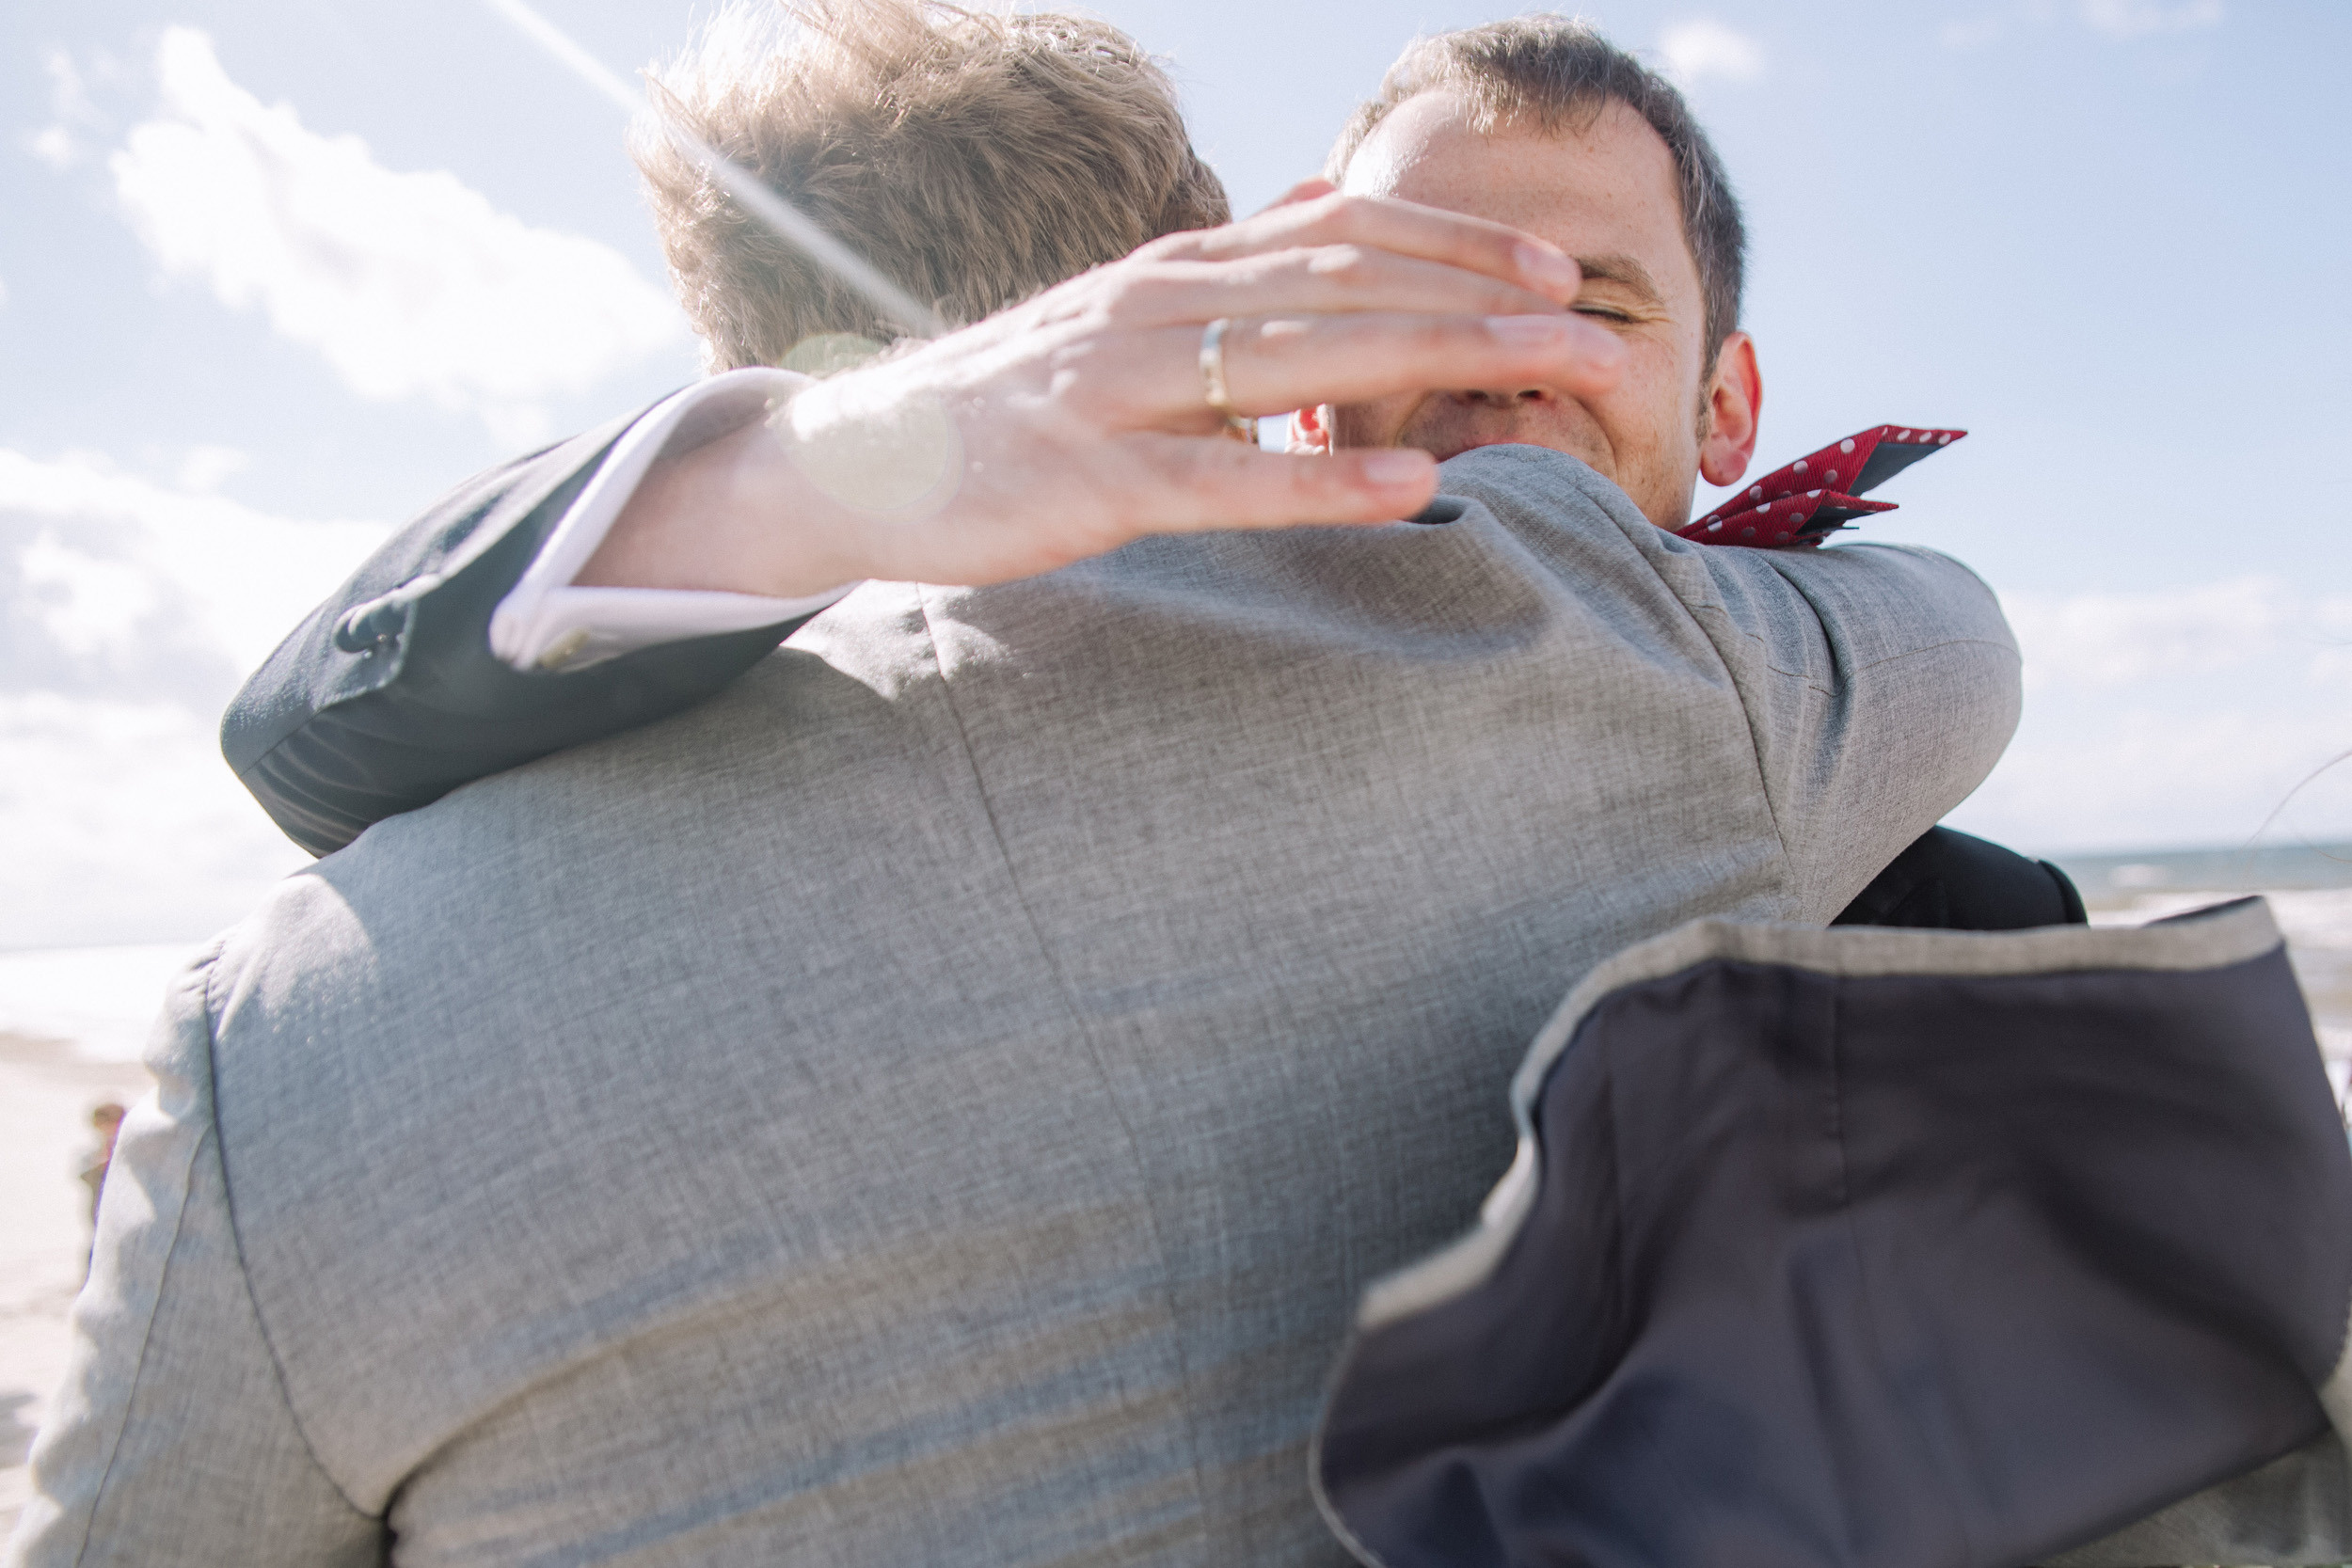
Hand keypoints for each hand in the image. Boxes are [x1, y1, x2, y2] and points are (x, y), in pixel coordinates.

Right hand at [579, 189, 1627, 597]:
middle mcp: (1156, 305)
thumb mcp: (1119, 327)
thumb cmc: (1007, 408)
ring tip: (1546, 373)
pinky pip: (1224, 479)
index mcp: (1173, 271)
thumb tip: (1316, 239)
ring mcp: (1121, 389)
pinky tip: (1411, 483)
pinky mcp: (1087, 480)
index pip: (1336, 232)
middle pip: (1348, 283)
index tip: (1551, 266)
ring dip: (1440, 357)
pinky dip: (1323, 477)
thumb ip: (1218, 290)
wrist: (855, 462)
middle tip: (1596, 323)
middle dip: (1484, 297)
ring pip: (1304, 357)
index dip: (1452, 241)